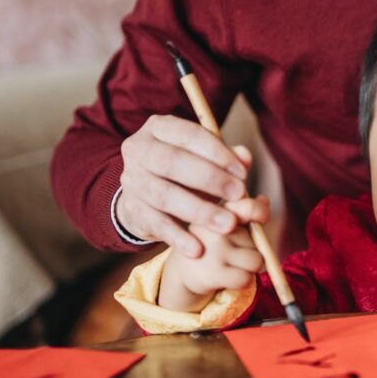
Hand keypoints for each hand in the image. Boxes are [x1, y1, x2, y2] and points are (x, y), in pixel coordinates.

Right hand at [116, 114, 252, 256]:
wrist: (145, 195)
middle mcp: (138, 150)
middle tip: (238, 195)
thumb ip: (225, 155)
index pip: (188, 134)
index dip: (217, 152)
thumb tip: (245, 157)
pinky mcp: (132, 209)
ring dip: (199, 211)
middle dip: (209, 179)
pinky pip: (156, 224)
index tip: (242, 172)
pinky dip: (178, 237)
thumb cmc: (183, 170)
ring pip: (165, 195)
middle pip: (171, 162)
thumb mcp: (203, 157)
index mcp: (158, 128)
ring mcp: (132, 181)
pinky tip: (198, 249)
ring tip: (228, 224)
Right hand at [158, 195, 269, 311]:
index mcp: (218, 210)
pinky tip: (227, 277)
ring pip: (256, 261)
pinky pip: (246, 279)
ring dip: (249, 267)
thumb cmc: (213, 242)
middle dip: (252, 249)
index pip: (250, 207)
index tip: (261, 219)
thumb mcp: (226, 222)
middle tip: (233, 252)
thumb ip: (247, 210)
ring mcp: (213, 249)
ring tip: (231, 264)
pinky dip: (242, 281)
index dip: (261, 213)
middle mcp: (214, 227)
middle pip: (259, 240)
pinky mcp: (212, 272)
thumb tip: (264, 200)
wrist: (184, 270)